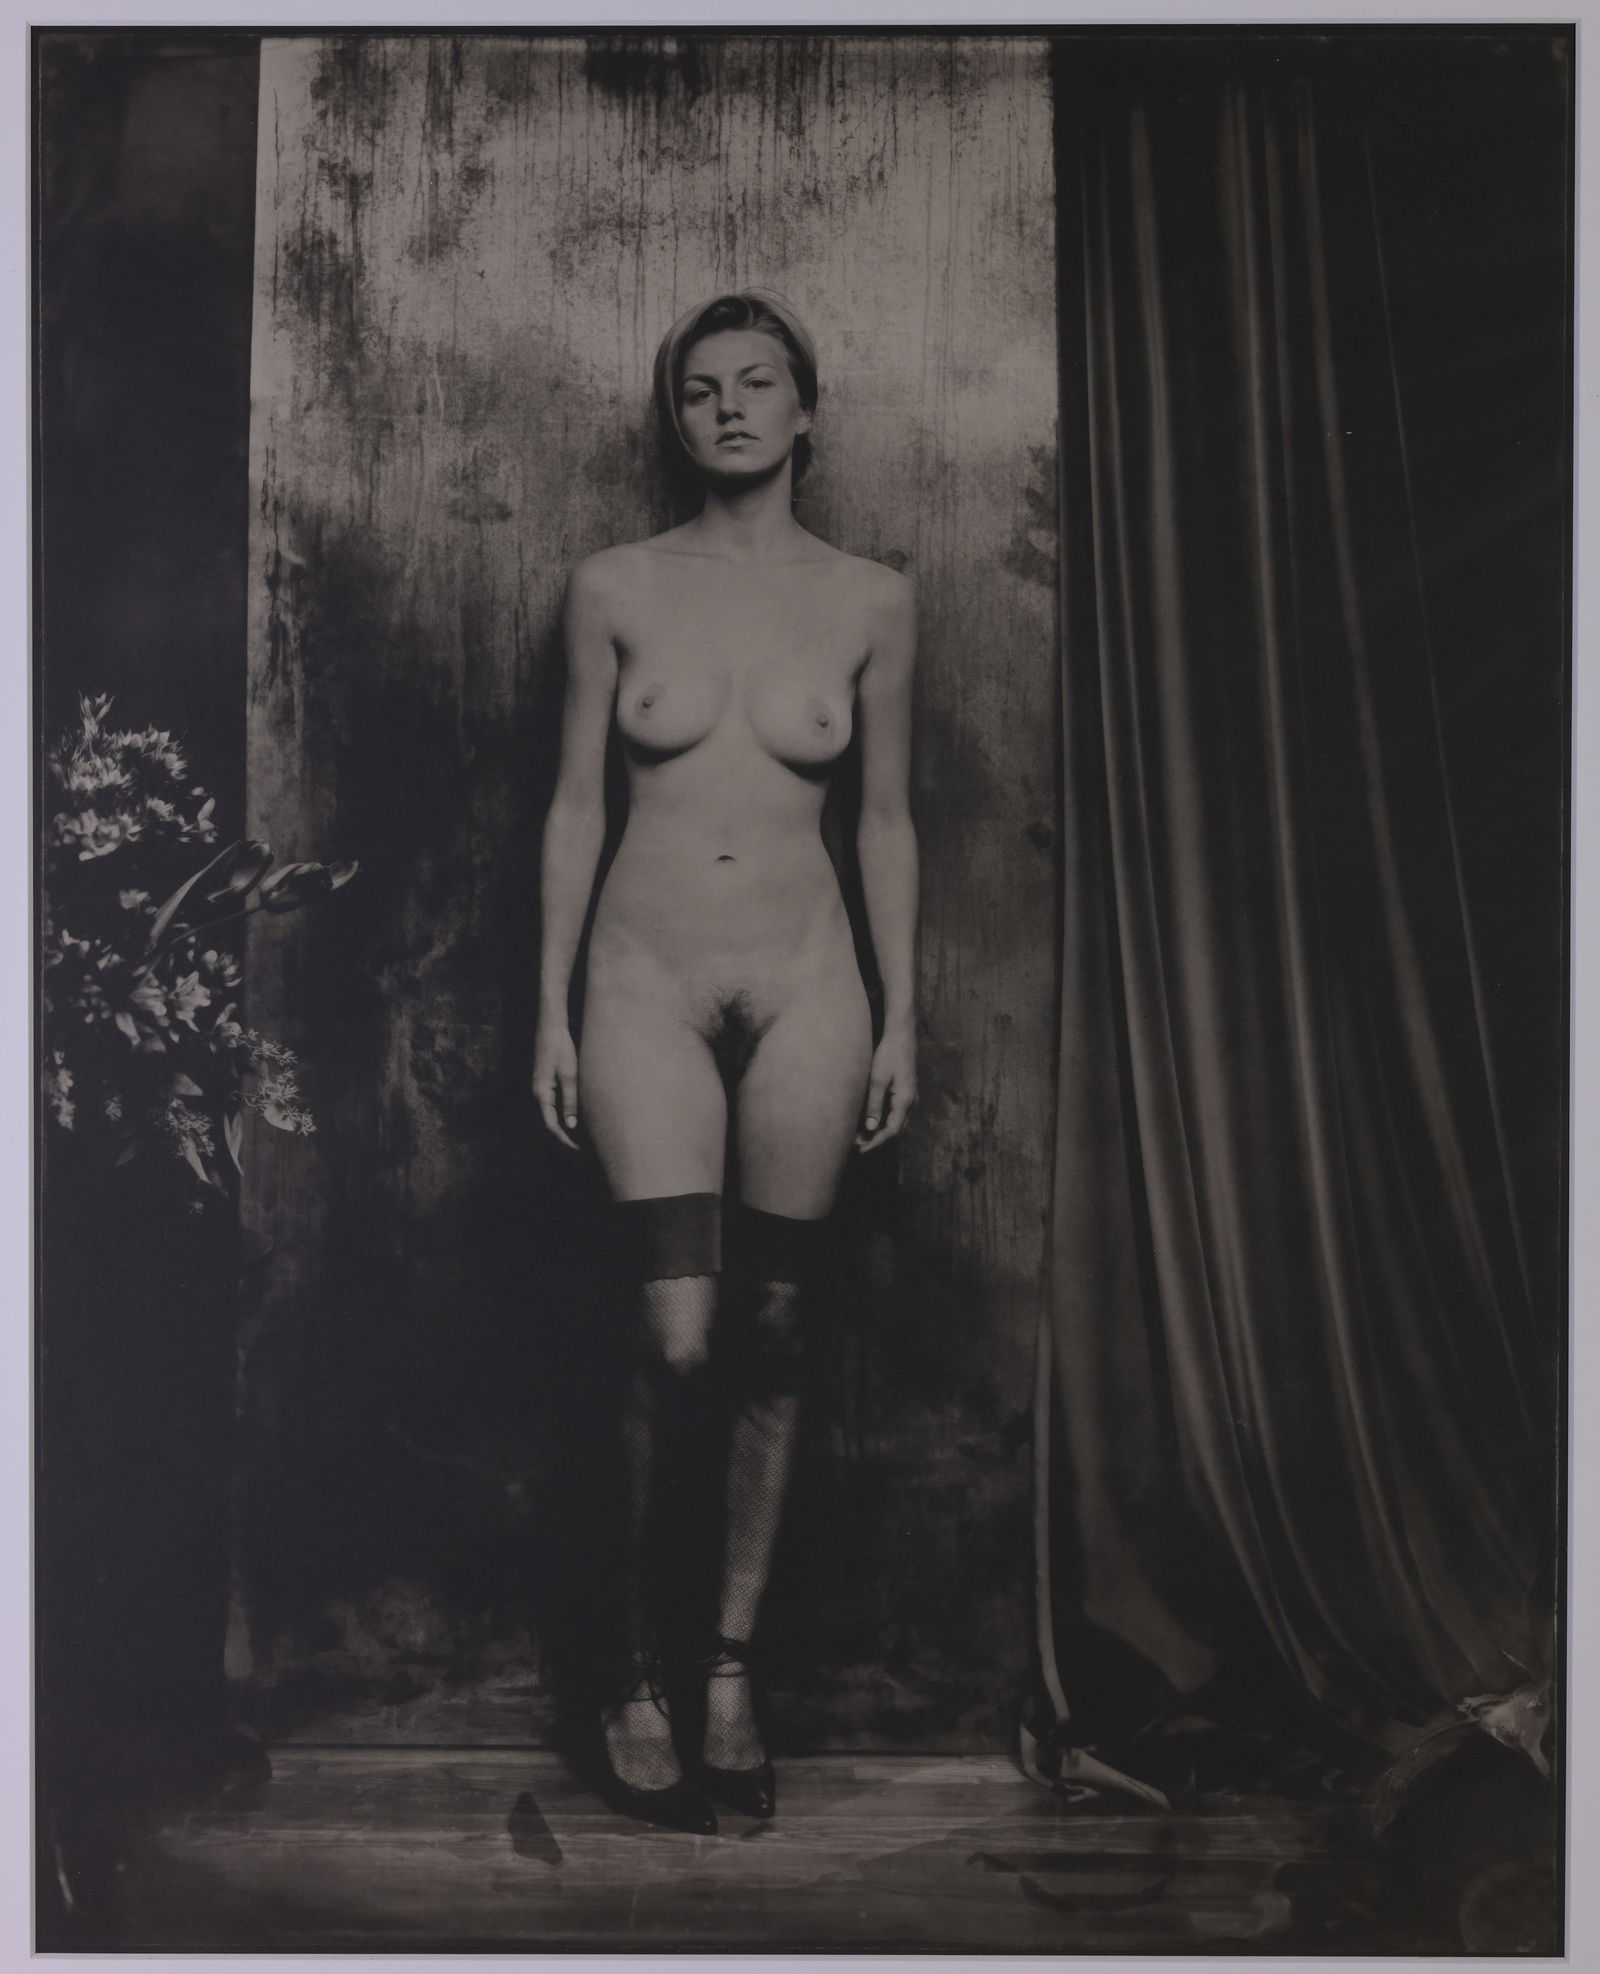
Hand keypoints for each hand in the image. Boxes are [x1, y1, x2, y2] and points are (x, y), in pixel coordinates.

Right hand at [533, 1021, 580, 1150]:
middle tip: (583, 1145)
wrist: (551, 1028)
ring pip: (552, 1112)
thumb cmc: (561, 1049)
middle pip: (550, 1120)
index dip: (564, 1138)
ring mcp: (541, 1086)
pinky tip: (576, 1113)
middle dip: (565, 1134)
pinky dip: (564, 1111)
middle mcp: (538, 1092)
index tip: (577, 1148)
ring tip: (582, 1133)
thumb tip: (571, 1125)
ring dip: (565, 1123)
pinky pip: (554, 1102)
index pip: (551, 1124)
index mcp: (542, 1093)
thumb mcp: (569, 1075)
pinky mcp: (546, 1081)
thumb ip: (570, 1100)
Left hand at [856, 1029, 916, 1151]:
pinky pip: (895, 1114)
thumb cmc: (889, 1055)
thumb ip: (874, 1105)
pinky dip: (883, 1121)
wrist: (901, 1036)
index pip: (892, 1131)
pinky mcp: (905, 1094)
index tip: (861, 1149)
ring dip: (880, 1132)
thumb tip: (869, 1128)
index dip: (876, 1142)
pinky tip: (868, 1121)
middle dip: (877, 1140)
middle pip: (896, 1131)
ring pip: (896, 1124)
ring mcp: (910, 1099)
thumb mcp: (877, 1080)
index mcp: (906, 1101)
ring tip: (860, 1136)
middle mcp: (911, 1103)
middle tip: (857, 1145)